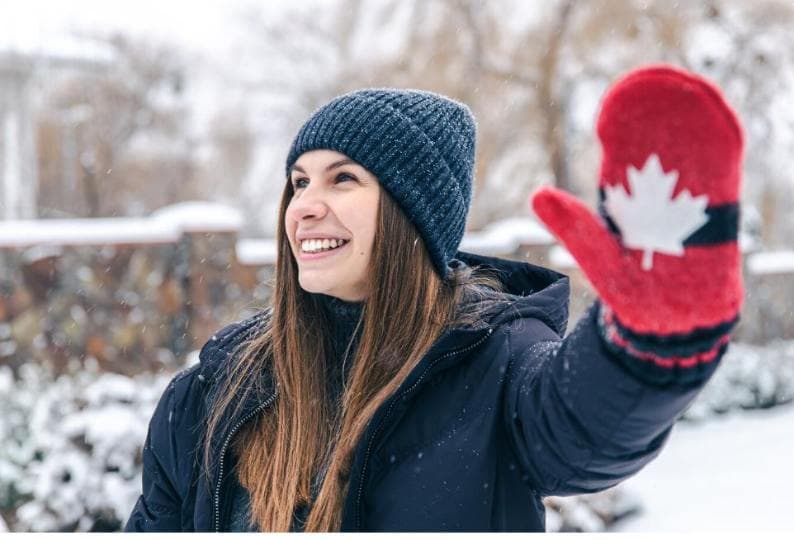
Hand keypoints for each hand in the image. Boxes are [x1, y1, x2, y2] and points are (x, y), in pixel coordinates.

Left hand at [531, 65, 742, 338]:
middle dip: (660, 115)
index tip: (616, 102)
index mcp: (630, 201)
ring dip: (693, 124)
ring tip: (687, 94)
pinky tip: (718, 124)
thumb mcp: (597, 254)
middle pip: (663, 147)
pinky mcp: (718, 214)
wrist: (672, 321)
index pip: (626, 154)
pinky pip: (721, 176)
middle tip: (654, 86)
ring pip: (693, 155)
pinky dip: (719, 149)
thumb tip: (537, 193)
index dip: (623, 126)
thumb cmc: (632, 290)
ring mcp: (691, 203)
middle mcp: (660, 196)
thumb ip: (573, 225)